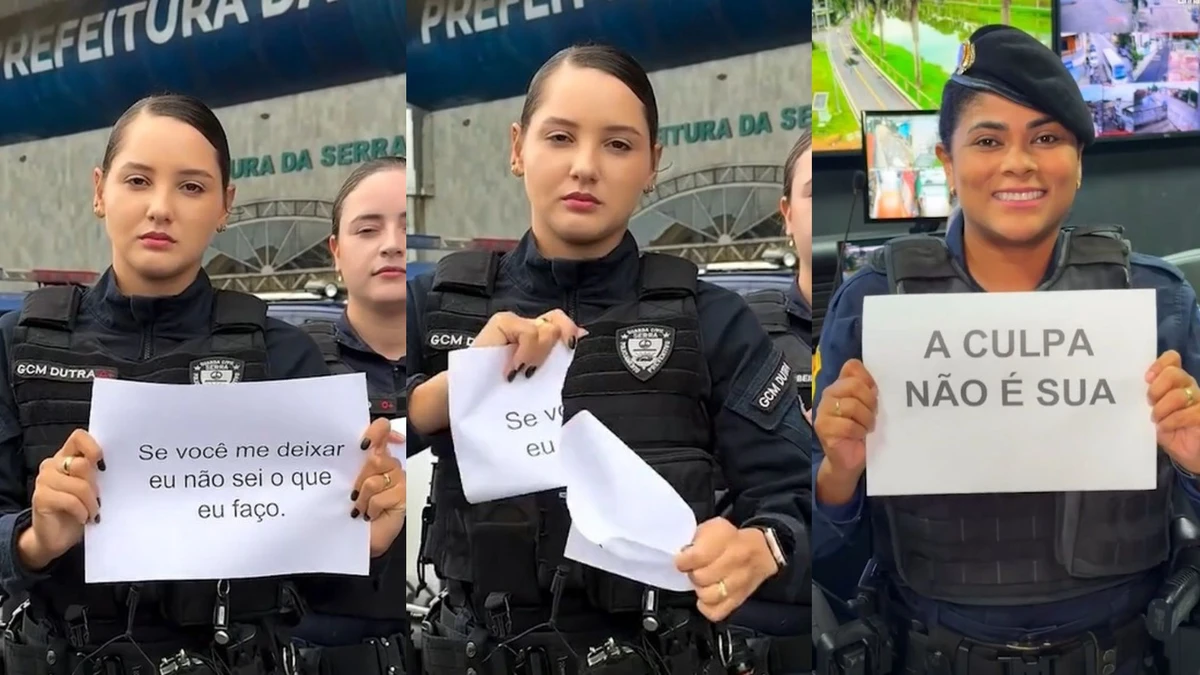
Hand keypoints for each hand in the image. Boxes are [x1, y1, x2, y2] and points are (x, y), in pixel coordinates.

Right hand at [23, 429, 104, 567]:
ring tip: (93, 512)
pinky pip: (70, 500)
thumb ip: (97, 472)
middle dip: (96, 485)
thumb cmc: (79, 509)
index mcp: (68, 456)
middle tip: (99, 499)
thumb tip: (119, 464)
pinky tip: (83, 518)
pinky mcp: (41, 497)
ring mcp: (44, 480)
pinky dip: (82, 511)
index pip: (79, 437)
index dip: (93, 447)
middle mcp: (53, 464)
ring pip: (79, 484)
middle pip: (82, 464)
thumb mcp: (92, 487)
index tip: (104, 465)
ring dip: (91, 502)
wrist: (57, 537)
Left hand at [351, 418, 406, 556]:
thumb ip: (355, 461)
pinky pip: (381, 496)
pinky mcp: (403, 496)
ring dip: (363, 497)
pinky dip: (371, 508)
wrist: (362, 539)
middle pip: (377, 458)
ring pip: (376, 479)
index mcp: (378, 457)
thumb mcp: (351, 483)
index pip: (383, 431)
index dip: (376, 430)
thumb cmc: (356, 512)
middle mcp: (390, 466)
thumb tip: (358, 445)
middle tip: (355, 492)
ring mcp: (399, 480)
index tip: (365, 442)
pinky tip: (371, 513)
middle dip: (360, 477)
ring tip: (361, 507)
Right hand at [472, 309, 583, 379]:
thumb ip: (555, 355)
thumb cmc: (502, 389)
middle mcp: (527, 325)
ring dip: (537, 356)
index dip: (569, 331)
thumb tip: (583, 333)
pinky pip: (530, 333)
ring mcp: (514, 322)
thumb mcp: (535, 373)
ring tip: (520, 372)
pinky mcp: (502, 322)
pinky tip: (512, 369)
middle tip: (535, 369)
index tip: (570, 347)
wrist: (471, 396)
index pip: (560, 322)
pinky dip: (526, 353)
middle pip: (558, 321)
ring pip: (547, 330)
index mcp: (536, 337)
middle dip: (552, 349)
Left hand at [674, 518, 778, 621]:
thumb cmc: (731, 538)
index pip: (697, 557)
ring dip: (700, 590)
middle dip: (692, 573)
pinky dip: (707, 607)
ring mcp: (739, 582)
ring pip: (708, 596)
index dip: (684, 561)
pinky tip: (707, 596)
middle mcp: (735, 560)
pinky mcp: (739, 600)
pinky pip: (716, 612)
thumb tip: (682, 555)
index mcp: (725, 538)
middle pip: (701, 577)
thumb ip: (695, 539)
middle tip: (695, 569)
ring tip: (702, 582)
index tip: (683, 560)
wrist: (762, 552)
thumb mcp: (713, 527)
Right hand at [813, 359, 876, 484]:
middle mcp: (828, 394)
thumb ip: (868, 389)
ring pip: (852, 406)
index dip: (868, 379)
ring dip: (866, 420)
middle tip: (873, 415)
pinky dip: (859, 432)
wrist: (849, 460)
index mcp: (840, 386)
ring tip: (867, 428)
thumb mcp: (868, 407)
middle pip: (854, 385)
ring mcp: (823, 411)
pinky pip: (848, 425)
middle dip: (870, 402)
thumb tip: (869, 377)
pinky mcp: (823, 428)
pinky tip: (859, 436)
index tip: (874, 394)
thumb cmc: (860, 431)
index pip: (852, 367)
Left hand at [1147, 350, 1199, 472]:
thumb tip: (1128, 389)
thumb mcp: (1154, 411)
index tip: (1146, 378)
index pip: (1172, 359)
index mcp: (1175, 381)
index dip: (1159, 364)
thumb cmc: (1168, 430)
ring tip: (1156, 419)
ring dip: (1162, 409)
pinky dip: (1171, 421)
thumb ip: (1148, 398)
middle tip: (1149, 403)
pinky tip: (1164, 427)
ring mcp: (1199, 400)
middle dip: (1156, 389)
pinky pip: (1188, 413)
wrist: (1187, 453)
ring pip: (1179, 395)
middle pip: (1173, 374)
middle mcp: (1189, 386)